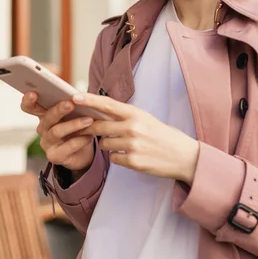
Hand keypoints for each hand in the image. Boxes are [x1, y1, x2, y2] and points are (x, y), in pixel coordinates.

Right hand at [20, 92, 94, 171]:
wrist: (84, 152)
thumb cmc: (78, 128)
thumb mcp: (74, 114)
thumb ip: (71, 104)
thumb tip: (78, 95)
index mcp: (44, 115)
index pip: (29, 106)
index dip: (28, 100)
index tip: (33, 93)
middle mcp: (43, 129)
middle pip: (47, 118)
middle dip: (58, 110)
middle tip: (71, 103)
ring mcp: (47, 144)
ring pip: (57, 132)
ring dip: (74, 124)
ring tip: (89, 120)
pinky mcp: (54, 156)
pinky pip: (68, 147)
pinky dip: (80, 140)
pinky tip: (89, 136)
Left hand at [74, 93, 198, 183]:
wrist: (183, 156)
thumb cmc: (162, 136)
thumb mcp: (146, 119)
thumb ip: (124, 116)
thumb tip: (99, 113)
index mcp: (136, 113)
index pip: (107, 104)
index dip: (89, 100)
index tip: (74, 97)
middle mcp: (133, 127)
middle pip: (99, 126)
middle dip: (89, 129)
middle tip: (85, 129)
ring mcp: (132, 145)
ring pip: (104, 144)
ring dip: (108, 145)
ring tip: (125, 145)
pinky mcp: (133, 161)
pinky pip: (113, 158)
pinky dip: (118, 157)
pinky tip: (131, 156)